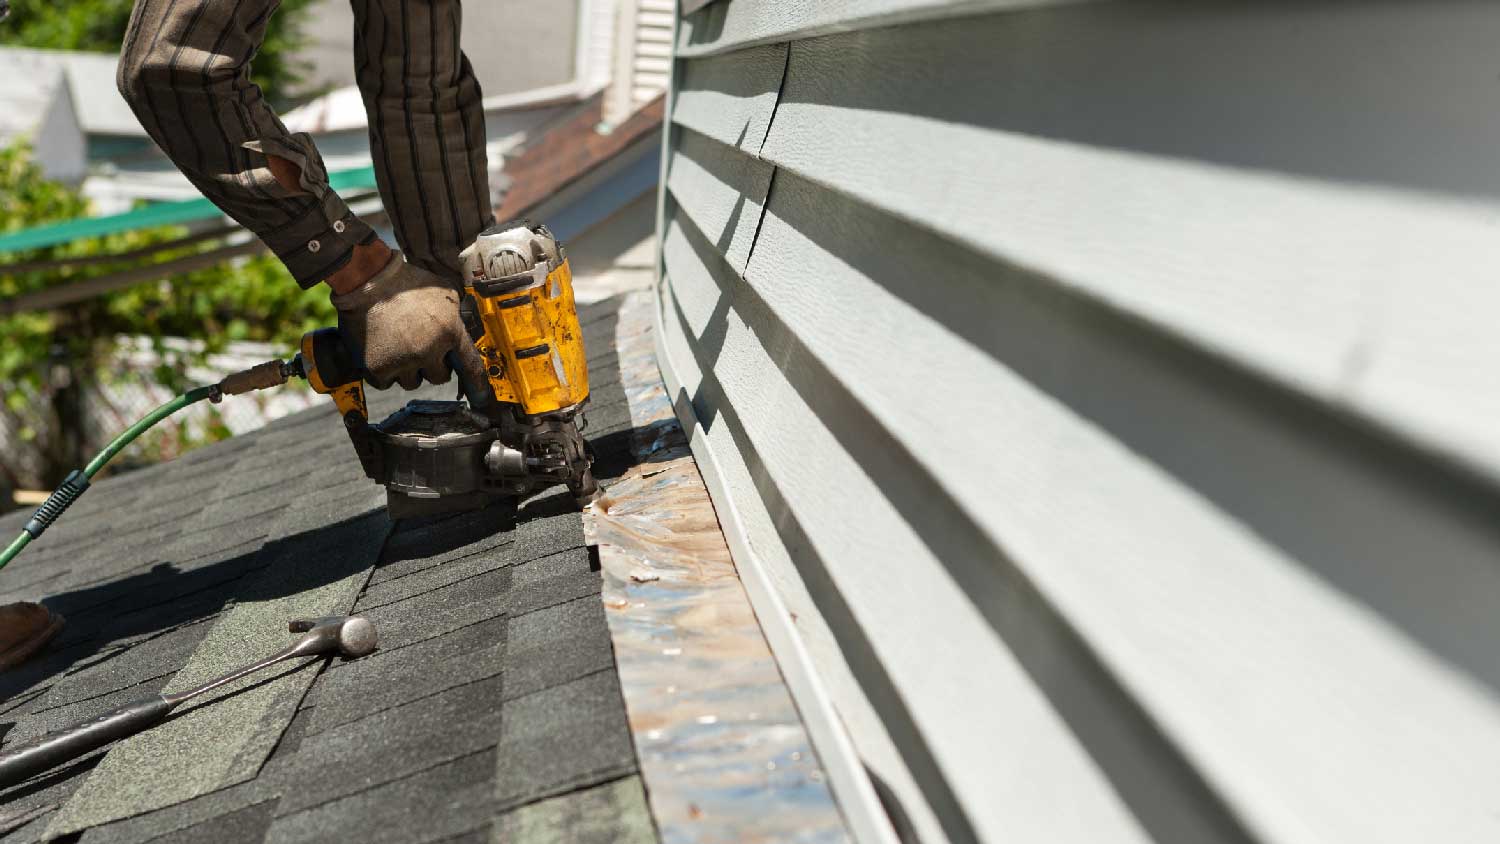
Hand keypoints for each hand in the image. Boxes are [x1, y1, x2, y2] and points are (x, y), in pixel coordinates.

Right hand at [330, 252, 486, 390]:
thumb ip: (457, 315)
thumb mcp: (445, 292)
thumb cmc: (407, 283)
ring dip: (408, 371)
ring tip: (398, 345)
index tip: (481, 398)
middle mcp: (428, 351)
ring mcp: (403, 361)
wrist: (368, 281)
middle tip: (419, 346)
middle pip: (439, 378)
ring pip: (412, 383)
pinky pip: (387, 384)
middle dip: (432, 366)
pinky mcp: (378, 368)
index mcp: (450, 332)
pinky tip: (383, 351)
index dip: (478, 385)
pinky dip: (385, 372)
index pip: (471, 366)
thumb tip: (464, 334)